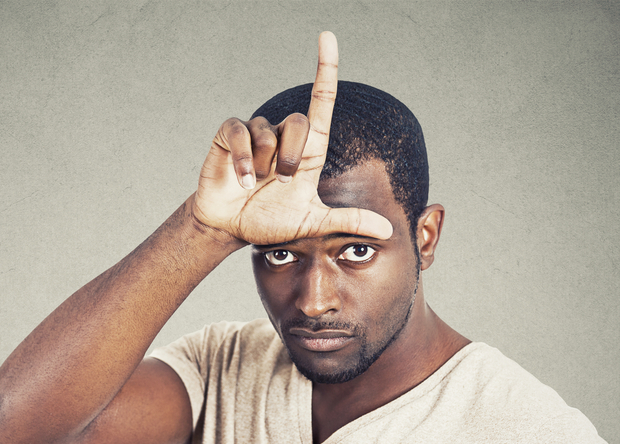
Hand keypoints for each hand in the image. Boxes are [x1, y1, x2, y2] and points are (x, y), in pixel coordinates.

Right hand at [191, 32, 392, 244]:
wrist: (232, 229)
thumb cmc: (271, 221)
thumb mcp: (313, 223)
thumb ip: (348, 221)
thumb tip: (388, 230)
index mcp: (307, 150)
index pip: (322, 102)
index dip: (325, 69)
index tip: (328, 37)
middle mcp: (283, 135)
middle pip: (299, 121)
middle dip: (291, 157)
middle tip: (280, 183)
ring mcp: (256, 133)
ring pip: (268, 131)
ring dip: (264, 164)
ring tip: (255, 184)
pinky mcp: (230, 136)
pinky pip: (242, 133)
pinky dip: (244, 160)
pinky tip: (241, 181)